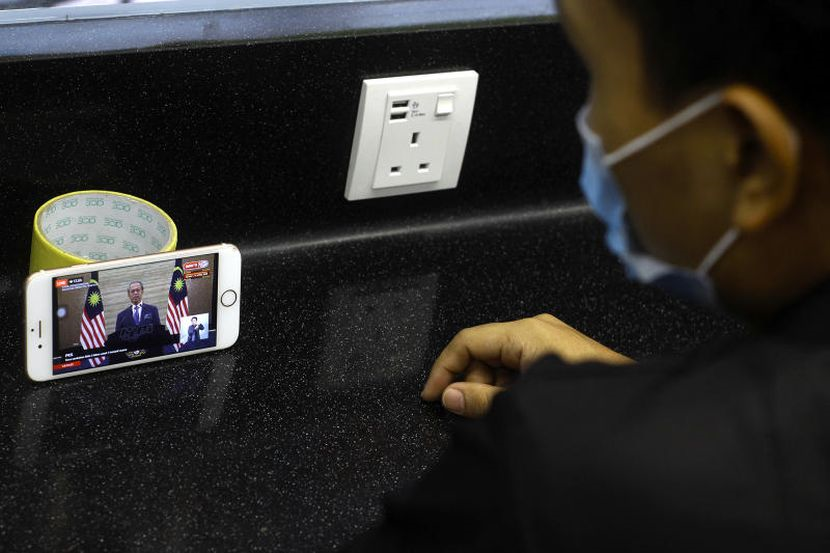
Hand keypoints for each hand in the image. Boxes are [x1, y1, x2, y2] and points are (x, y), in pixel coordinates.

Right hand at [421, 313, 632, 417]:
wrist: (628, 418)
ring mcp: (550, 340)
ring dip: (492, 389)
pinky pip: (521, 366)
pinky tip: (518, 409)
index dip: (444, 368)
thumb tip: (450, 397)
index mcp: (526, 332)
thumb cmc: (584, 403)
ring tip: (500, 414)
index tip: (432, 394)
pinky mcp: (560, 354)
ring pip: (502, 361)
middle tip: (470, 412)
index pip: (468, 341)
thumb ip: (481, 400)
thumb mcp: (520, 402)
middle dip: (472, 382)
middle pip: (484, 351)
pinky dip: (511, 388)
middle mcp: (537, 329)